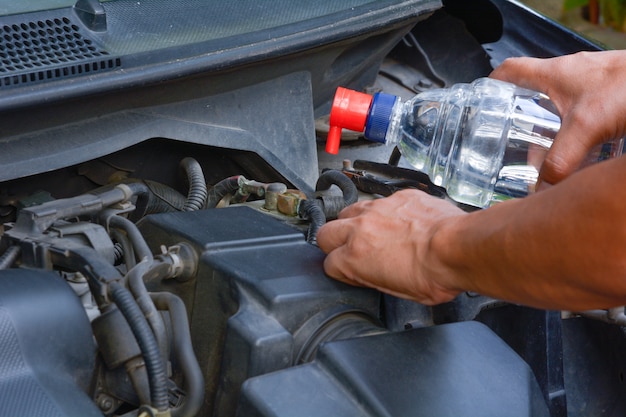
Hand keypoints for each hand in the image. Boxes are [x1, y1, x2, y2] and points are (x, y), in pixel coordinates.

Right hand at [316, 189, 464, 304]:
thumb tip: (368, 272)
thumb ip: (372, 277)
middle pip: (326, 232)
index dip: (340, 270)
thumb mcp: (397, 291)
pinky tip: (401, 220)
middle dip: (334, 242)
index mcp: (354, 257)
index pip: (329, 263)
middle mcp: (360, 228)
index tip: (350, 271)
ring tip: (372, 232)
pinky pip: (383, 201)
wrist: (458, 248)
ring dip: (355, 222)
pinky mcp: (400, 196)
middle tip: (349, 249)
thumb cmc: (433, 274)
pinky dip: (387, 211)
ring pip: (350, 210)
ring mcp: (379, 208)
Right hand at [490, 50, 625, 185]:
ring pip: (559, 104)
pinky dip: (574, 129)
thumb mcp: (586, 126)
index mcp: (554, 73)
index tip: (483, 99)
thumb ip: (561, 159)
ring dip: (549, 124)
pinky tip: (578, 149)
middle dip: (519, 113)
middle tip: (509, 136)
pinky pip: (581, 111)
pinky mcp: (608, 94)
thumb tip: (541, 187)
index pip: (511, 70)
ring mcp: (590, 84)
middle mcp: (570, 75)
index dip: (493, 83)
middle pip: (533, 90)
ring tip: (542, 149)